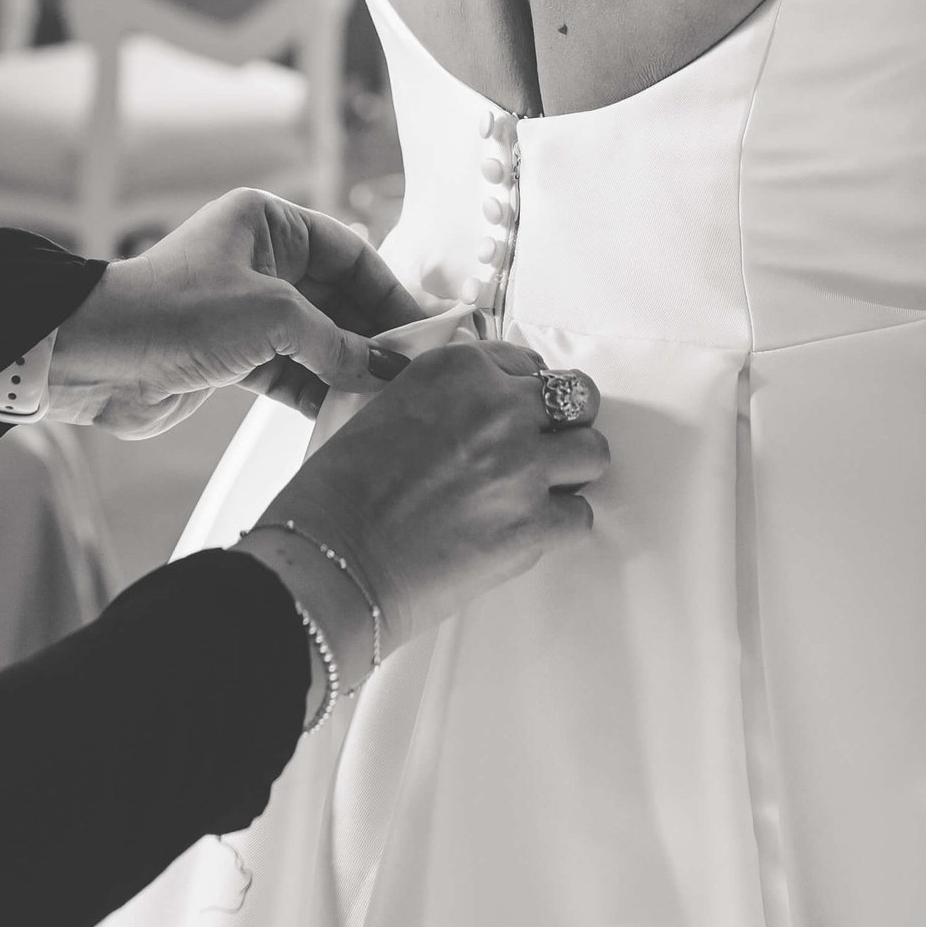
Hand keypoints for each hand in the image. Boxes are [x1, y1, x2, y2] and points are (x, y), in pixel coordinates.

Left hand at [46, 190, 419, 439]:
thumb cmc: (173, 312)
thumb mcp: (272, 317)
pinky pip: (290, 372)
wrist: (94, 359)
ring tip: (387, 398)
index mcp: (267, 224)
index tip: (423, 330)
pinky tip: (348, 412)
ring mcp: (245, 311)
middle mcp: (259, 261)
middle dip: (373, 336)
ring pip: (316, 339)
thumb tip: (386, 370)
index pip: (350, 253)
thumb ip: (336, 344)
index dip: (390, 291)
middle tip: (412, 372)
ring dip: (348, 369)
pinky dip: (318, 391)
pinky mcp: (231, 356)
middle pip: (338, 299)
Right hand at [249, 338, 607, 660]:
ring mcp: (522, 465)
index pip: (527, 364)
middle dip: (565, 423)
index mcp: (457, 370)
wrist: (332, 562)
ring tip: (539, 491)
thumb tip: (479, 416)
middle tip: (544, 446)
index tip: (517, 414)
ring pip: (593, 453)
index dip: (525, 395)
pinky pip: (582, 516)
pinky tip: (527, 531)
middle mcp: (497, 408)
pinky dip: (560, 526)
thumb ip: (446, 402)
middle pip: (578, 399)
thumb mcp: (388, 411)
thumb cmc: (339, 497)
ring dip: (571, 472)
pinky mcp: (534, 524)